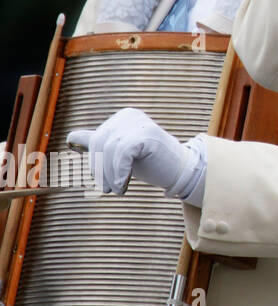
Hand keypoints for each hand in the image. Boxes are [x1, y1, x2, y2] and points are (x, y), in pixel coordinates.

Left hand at [66, 107, 205, 199]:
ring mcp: (139, 122)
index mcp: (122, 117)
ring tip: (117, 189)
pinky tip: (123, 185)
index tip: (102, 181)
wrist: (180, 170)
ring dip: (110, 174)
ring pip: (110, 149)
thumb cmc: (149, 162)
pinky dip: (120, 172)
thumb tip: (70, 138)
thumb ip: (98, 143)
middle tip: (108, 190)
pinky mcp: (147, 133)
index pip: (94, 139)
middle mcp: (129, 115)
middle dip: (100, 170)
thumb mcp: (119, 152)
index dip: (95, 163)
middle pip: (100, 144)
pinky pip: (122, 153)